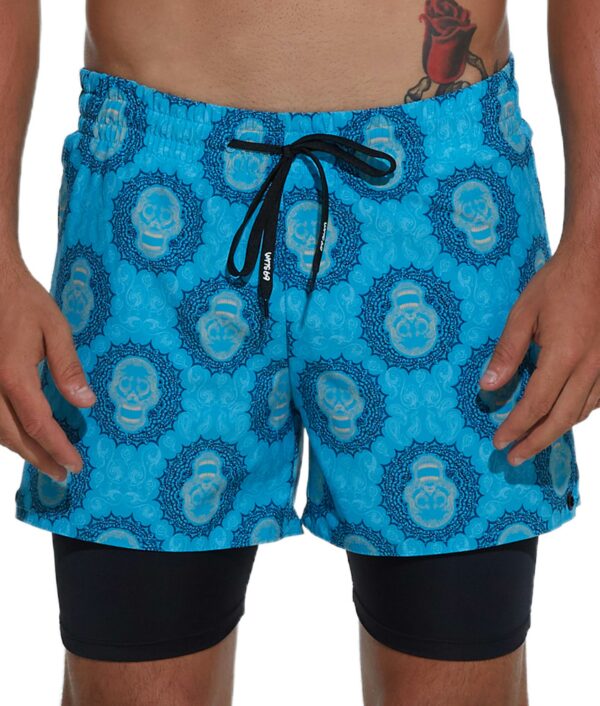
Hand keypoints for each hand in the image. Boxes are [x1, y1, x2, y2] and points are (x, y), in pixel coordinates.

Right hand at [0, 259, 95, 481]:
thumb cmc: (23, 301)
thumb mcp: (55, 329)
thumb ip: (68, 368)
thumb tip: (85, 402)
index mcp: (13, 375)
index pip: (37, 424)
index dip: (57, 448)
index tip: (75, 465)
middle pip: (13, 436)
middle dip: (39, 458)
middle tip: (62, 474)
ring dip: (19, 450)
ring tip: (44, 461)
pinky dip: (4, 433)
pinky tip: (19, 436)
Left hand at [479, 240, 599, 465]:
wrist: (597, 261)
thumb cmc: (558, 283)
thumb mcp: (523, 314)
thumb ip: (506, 352)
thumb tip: (488, 385)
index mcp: (565, 356)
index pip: (535, 405)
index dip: (516, 427)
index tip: (499, 442)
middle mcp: (590, 367)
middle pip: (561, 419)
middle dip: (535, 442)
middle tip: (514, 458)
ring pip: (581, 412)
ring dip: (556, 430)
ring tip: (533, 440)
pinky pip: (597, 399)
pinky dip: (577, 413)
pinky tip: (563, 415)